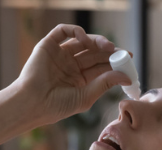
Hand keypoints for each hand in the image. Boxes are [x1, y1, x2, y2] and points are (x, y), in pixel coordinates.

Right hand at [15, 24, 131, 127]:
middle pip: (94, 53)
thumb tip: (126, 77)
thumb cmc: (56, 106)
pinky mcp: (49, 45)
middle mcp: (70, 65)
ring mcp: (60, 54)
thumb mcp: (86, 96)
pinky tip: (85, 40)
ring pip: (82, 41)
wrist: (32, 104)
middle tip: (122, 52)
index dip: (115, 62)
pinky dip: (76, 31)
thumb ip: (105, 84)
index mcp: (79, 79)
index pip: (100, 66)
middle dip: (109, 51)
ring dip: (97, 41)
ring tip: (108, 47)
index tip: (129, 60)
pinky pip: (64, 32)